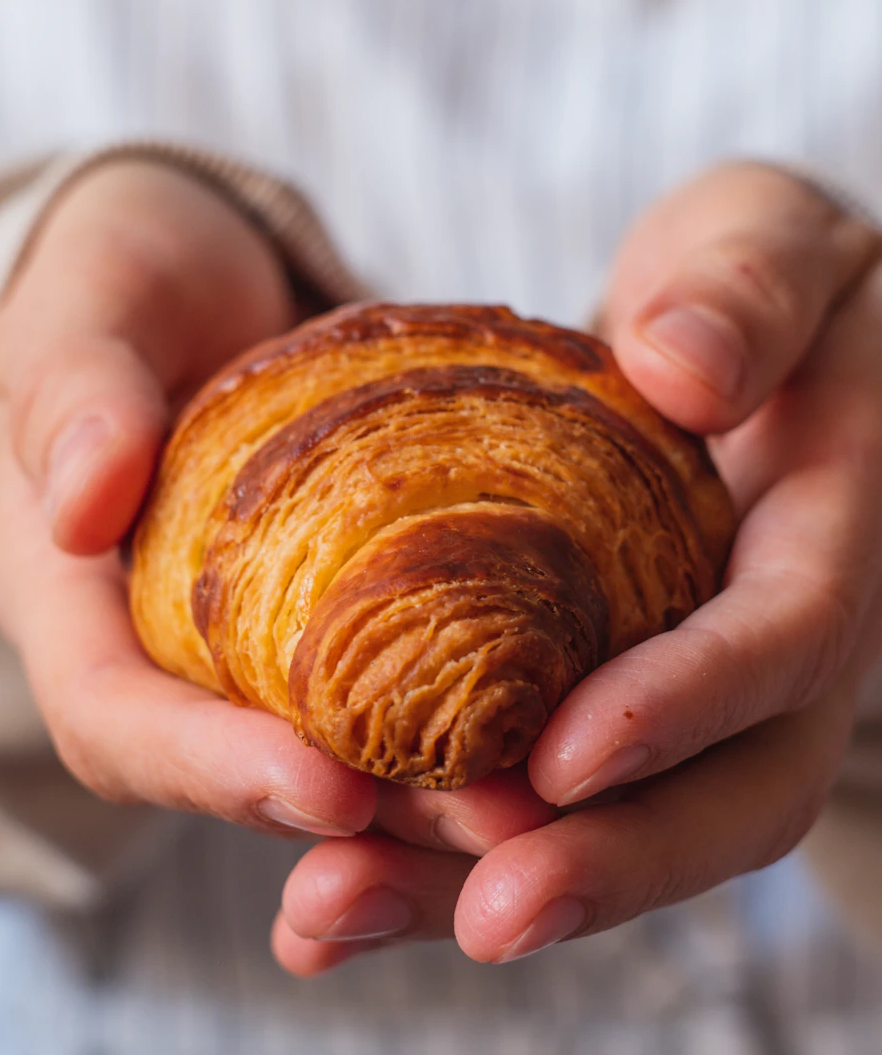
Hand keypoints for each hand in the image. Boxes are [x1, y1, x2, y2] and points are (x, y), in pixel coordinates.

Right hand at [0, 159, 552, 863]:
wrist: (196, 267)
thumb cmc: (122, 273)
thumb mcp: (87, 304)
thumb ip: (75, 389)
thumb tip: (82, 502)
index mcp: (73, 596)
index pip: (119, 718)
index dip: (212, 769)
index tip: (330, 790)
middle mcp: (160, 640)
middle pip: (246, 763)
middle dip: (365, 808)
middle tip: (496, 817)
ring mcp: (248, 628)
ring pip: (333, 736)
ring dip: (434, 780)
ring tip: (551, 790)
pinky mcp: (327, 599)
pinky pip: (388, 666)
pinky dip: (463, 695)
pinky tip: (563, 693)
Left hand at [273, 161, 881, 973]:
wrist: (726, 337)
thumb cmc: (749, 278)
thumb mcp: (765, 239)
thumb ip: (748, 287)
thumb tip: (686, 372)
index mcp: (827, 531)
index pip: (785, 639)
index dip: (689, 702)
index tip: (566, 748)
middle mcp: (776, 642)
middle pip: (725, 794)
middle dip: (611, 863)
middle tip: (486, 912)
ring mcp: (696, 687)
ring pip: (628, 828)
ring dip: (489, 889)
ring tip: (338, 914)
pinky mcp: (611, 700)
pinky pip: (546, 798)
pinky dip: (440, 853)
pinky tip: (327, 882)